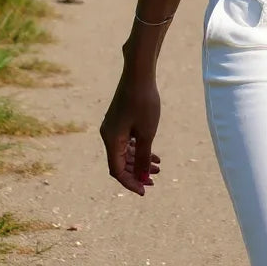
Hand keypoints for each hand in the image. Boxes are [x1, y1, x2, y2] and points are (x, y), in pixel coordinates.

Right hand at [99, 72, 161, 195]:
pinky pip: (127, 141)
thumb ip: (142, 156)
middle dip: (136, 173)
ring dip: (139, 161)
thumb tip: (140, 177)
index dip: (130, 182)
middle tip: (154, 180)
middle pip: (120, 163)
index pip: (117, 170)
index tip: (144, 191)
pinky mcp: (120, 120)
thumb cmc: (144, 102)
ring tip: (158, 167)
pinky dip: (139, 148)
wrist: (139, 74)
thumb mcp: (147, 132)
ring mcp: (113, 127)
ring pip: (125, 152)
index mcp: (111, 140)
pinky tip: (153, 154)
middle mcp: (108, 135)